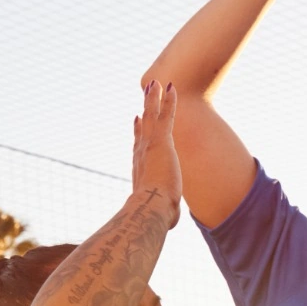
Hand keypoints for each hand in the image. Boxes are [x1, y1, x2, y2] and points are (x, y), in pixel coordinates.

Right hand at [131, 81, 181, 226]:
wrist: (149, 208)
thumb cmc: (155, 216)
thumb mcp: (162, 213)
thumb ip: (165, 213)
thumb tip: (168, 222)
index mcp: (141, 169)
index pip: (139, 146)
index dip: (138, 131)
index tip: (137, 120)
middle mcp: (141, 154)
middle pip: (143, 126)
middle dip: (145, 109)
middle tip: (145, 94)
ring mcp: (149, 146)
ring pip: (151, 116)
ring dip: (153, 99)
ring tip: (154, 83)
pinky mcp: (161, 141)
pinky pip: (165, 116)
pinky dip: (167, 101)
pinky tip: (169, 86)